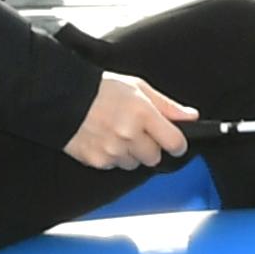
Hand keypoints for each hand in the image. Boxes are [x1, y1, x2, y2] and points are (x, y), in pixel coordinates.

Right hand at [63, 72, 194, 169]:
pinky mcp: (97, 160)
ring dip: (131, 153)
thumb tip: (191, 116)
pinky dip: (113, 157)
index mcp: (143, 113)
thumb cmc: (101, 89)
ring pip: (135, 164)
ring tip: (118, 134)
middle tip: (139, 132)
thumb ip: (167, 105)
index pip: (174, 141)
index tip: (175, 142)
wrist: (63, 97)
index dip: (178, 143)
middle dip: (151, 147)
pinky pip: (115, 166)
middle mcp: (129, 134)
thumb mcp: (138, 87)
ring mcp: (113, 150)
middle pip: (155, 157)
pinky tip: (104, 139)